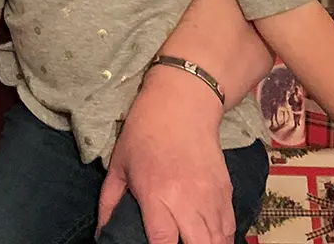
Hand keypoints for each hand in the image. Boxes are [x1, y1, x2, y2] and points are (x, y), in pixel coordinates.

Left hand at [98, 68, 231, 243]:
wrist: (182, 104)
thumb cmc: (144, 132)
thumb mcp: (120, 163)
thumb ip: (110, 201)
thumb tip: (103, 231)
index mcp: (157, 195)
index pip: (164, 243)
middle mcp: (187, 202)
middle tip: (177, 243)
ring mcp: (211, 199)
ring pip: (218, 242)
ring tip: (191, 241)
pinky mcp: (226, 192)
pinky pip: (230, 228)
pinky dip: (221, 239)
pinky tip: (209, 238)